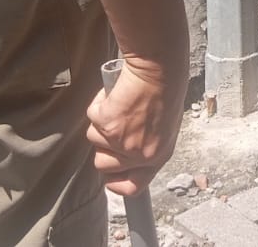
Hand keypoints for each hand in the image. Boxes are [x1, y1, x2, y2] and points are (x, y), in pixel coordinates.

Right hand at [86, 56, 186, 194]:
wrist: (159, 70)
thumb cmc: (165, 91)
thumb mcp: (164, 127)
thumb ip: (146, 145)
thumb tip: (127, 153)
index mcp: (158, 157)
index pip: (132, 188)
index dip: (116, 183)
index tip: (110, 175)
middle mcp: (140, 155)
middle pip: (102, 165)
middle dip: (103, 145)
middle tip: (115, 124)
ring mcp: (122, 141)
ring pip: (93, 139)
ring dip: (101, 122)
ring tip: (120, 104)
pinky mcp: (107, 124)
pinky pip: (92, 117)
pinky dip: (98, 104)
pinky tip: (116, 93)